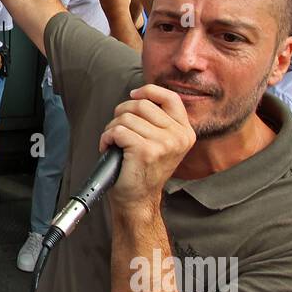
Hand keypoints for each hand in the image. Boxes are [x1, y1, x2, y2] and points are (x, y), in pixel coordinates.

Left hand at [99, 83, 195, 208]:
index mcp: (185, 132)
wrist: (138, 200)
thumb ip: (159, 120)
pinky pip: (118, 131)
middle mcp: (178, 137)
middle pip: (142, 104)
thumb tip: (139, 96)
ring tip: (114, 142)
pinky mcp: (145, 151)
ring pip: (126, 118)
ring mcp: (163, 144)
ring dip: (113, 128)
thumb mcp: (162, 142)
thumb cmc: (144, 170)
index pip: (170, 97)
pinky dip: (107, 138)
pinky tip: (109, 147)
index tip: (134, 95)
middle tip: (118, 130)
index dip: (149, 91)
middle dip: (122, 113)